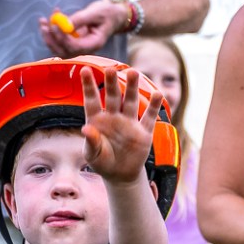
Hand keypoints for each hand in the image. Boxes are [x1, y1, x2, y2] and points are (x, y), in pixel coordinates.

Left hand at [39, 0, 129, 55]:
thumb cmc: (108, 12)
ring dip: (49, 36)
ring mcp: (79, 46)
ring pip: (59, 48)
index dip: (63, 38)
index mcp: (94, 44)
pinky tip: (51, 18)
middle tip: (44, 24)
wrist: (113, 15)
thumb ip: (80, 19)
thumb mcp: (96, 12)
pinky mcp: (74, 41)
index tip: (55, 25)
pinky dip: (53, 31)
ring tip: (43, 21)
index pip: (75, 47)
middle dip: (52, 39)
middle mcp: (85, 49)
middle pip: (64, 51)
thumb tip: (64, 24)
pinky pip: (60, 40)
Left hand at [80, 64, 155, 185]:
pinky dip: (154, 106)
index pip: (92, 100)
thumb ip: (91, 142)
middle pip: (113, 97)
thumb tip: (86, 129)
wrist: (120, 175)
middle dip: (112, 83)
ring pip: (131, 102)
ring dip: (132, 88)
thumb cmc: (102, 162)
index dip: (88, 86)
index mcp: (98, 121)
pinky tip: (158, 94)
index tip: (85, 70)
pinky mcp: (144, 132)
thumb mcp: (93, 155)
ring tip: (133, 72)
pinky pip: (149, 117)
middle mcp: (114, 117)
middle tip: (111, 68)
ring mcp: (129, 123)